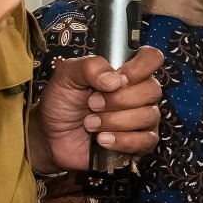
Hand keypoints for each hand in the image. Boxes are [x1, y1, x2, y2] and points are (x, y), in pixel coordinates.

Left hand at [32, 44, 166, 172]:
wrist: (50, 137)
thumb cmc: (61, 104)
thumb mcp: (66, 76)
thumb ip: (90, 67)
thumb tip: (115, 80)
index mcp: (125, 73)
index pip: (151, 59)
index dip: (140, 67)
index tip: (119, 78)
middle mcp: (138, 94)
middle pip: (152, 90)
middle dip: (119, 99)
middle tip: (92, 104)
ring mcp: (142, 119)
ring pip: (148, 116)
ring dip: (114, 121)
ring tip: (90, 124)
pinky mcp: (139, 143)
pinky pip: (145, 141)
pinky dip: (122, 140)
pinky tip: (102, 139)